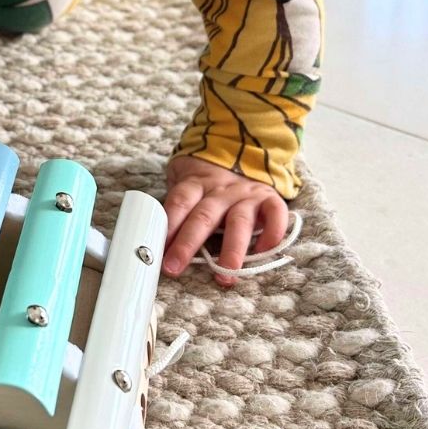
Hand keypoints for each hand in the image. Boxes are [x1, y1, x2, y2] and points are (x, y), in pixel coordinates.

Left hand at [162, 156, 288, 286]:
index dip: (166, 226)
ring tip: (224, 274)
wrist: (241, 153)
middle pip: (203, 216)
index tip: (155, 250)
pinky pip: (276, 214)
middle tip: (174, 268)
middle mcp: (220, 190)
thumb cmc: (206, 186)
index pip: (178, 203)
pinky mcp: (270, 199)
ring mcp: (246, 194)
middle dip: (187, 244)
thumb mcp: (186, 188)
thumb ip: (175, 211)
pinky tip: (263, 251)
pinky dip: (272, 232)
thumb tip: (152, 242)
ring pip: (239, 221)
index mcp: (195, 185)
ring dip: (231, 249)